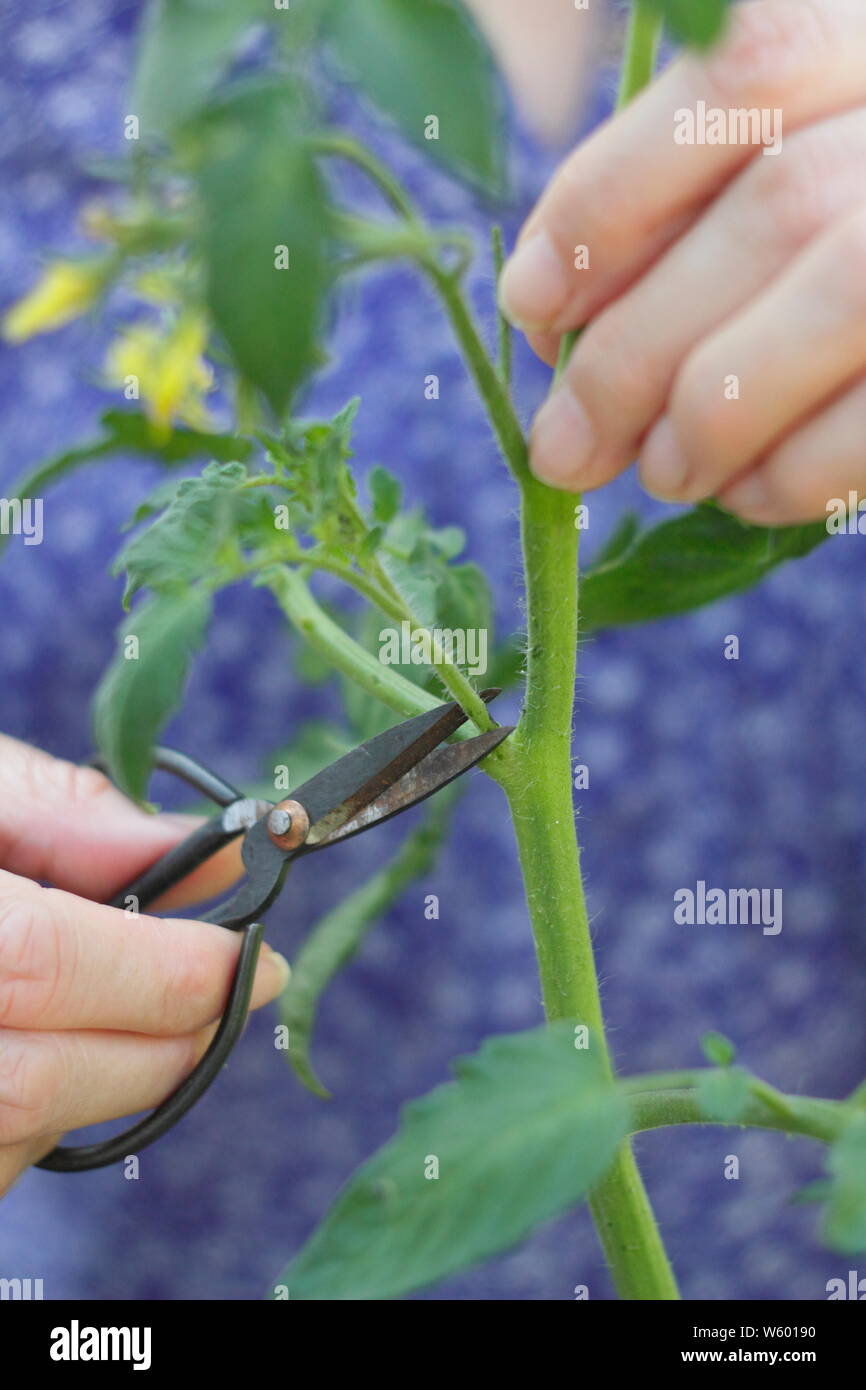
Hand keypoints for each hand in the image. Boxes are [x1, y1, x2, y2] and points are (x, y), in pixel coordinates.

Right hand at [0, 735, 288, 1194]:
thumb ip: (58, 812)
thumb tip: (183, 849)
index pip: (39, 960)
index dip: (162, 967)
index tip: (251, 952)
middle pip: (33, 1080)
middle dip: (164, 1042)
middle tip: (235, 988)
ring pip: (7, 1141)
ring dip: (111, 1085)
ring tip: (156, 1015)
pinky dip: (45, 1118)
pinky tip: (69, 1051)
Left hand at [499, 0, 865, 524]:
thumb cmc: (834, 235)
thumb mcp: (774, 172)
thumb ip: (678, 202)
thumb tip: (539, 307)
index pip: (740, 77)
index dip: (612, 198)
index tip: (531, 303)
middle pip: (776, 214)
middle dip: (634, 354)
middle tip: (565, 446)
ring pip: (840, 303)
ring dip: (707, 423)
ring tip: (663, 473)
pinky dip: (788, 477)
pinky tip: (746, 492)